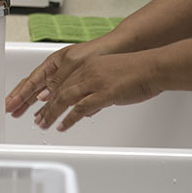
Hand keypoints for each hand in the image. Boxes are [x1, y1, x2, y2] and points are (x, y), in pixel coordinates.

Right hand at [5, 40, 105, 117]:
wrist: (119, 50)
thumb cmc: (98, 51)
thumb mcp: (74, 64)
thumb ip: (58, 81)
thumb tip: (42, 96)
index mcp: (53, 64)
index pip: (31, 82)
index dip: (18, 95)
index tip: (8, 105)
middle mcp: (57, 72)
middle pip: (34, 88)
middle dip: (20, 100)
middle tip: (9, 112)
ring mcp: (65, 79)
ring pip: (45, 95)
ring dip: (33, 106)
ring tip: (23, 115)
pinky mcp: (77, 86)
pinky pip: (60, 98)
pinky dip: (51, 107)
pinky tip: (46, 113)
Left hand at [33, 51, 162, 131]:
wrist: (153, 67)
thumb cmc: (139, 72)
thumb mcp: (111, 77)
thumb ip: (97, 91)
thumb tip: (89, 108)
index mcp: (89, 66)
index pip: (63, 81)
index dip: (51, 94)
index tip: (42, 104)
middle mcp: (88, 72)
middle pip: (59, 90)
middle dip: (46, 106)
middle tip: (38, 117)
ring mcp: (94, 82)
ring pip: (65, 99)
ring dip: (51, 113)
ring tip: (44, 124)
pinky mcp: (103, 93)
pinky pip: (80, 108)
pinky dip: (69, 119)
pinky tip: (62, 126)